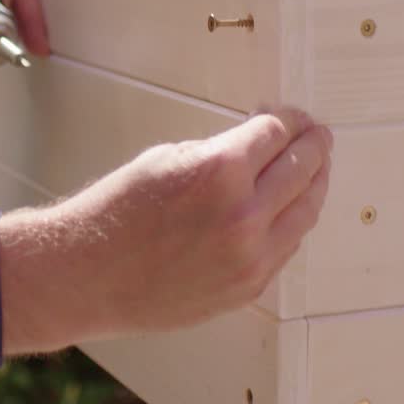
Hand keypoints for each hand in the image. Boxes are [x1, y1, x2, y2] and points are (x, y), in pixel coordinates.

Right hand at [0, 109, 332, 353]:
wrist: (86, 274)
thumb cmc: (114, 213)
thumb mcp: (166, 159)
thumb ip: (219, 153)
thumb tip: (256, 148)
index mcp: (220, 170)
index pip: (276, 133)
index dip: (288, 120)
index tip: (292, 116)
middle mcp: (244, 214)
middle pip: (303, 168)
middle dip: (313, 146)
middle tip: (317, 136)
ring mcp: (250, 256)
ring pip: (306, 212)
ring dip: (314, 184)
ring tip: (315, 170)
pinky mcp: (247, 287)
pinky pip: (286, 247)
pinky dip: (293, 223)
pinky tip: (290, 210)